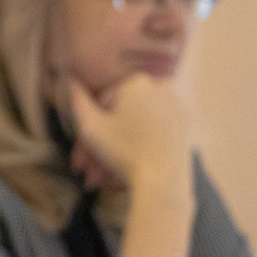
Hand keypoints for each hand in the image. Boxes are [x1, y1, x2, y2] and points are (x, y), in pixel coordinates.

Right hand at [64, 73, 192, 194]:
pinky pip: (157, 127)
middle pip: (123, 113)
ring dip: (122, 144)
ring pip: (140, 121)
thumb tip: (69, 77)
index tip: (82, 155)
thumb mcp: (90, 128)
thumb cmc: (124, 152)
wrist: (163, 179)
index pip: (104, 103)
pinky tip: (134, 162)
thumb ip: (77, 101)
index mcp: (136, 82)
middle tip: (92, 170)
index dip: (89, 130)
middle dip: (105, 141)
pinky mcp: (187, 120)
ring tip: (110, 174)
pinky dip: (144, 141)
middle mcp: (160, 85)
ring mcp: (176, 102)